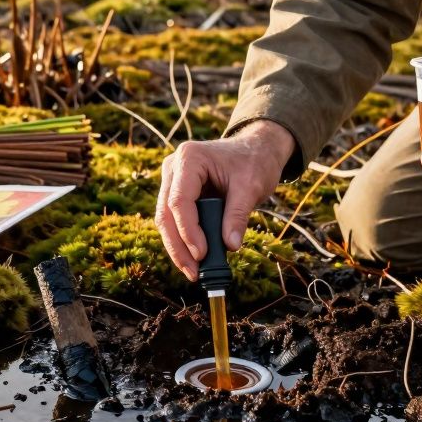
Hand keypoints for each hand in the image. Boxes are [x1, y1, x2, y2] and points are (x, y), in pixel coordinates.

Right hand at [155, 120, 294, 279]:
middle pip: (166, 214)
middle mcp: (173, 168)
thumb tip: (231, 245)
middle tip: (194, 272)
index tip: (202, 254)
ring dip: (178, 248)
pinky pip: (174, 221)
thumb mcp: (251, 186)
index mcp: (189, 158)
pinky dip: (182, 241)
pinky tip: (193, 260)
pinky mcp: (177, 193)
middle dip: (178, 246)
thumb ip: (238, 214)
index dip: (188, 231)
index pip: (179, 200)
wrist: (255, 149)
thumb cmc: (254, 161)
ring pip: (166, 220)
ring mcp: (172, 180)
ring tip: (194, 271)